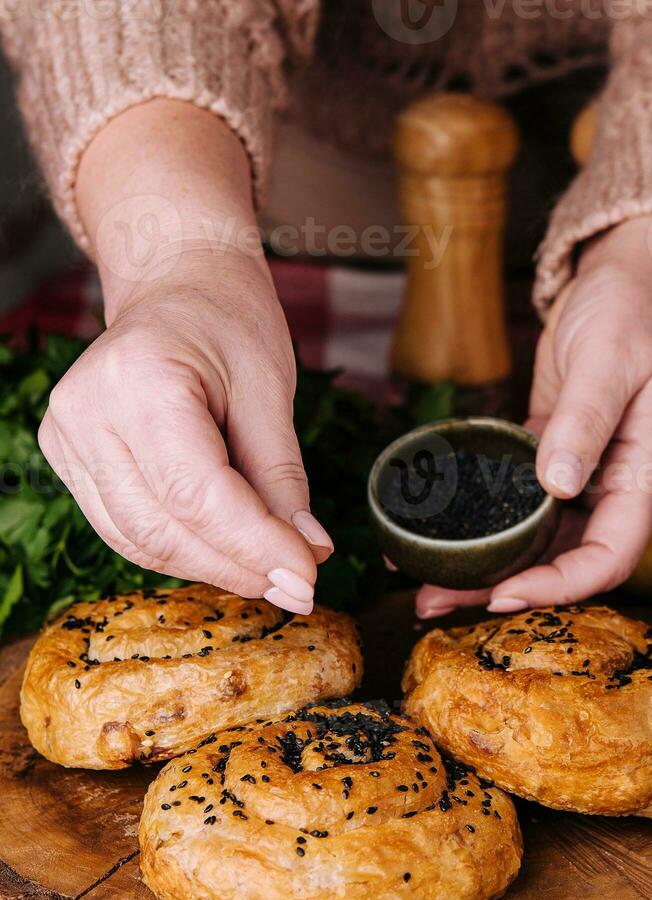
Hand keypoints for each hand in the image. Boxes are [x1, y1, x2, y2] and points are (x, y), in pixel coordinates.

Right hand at [39, 248, 330, 612]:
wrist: (176, 284)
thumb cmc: (227, 320)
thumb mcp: (270, 388)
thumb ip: (283, 476)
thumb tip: (308, 553)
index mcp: (139, 378)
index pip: (196, 492)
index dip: (254, 545)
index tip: (306, 577)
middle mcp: (85, 412)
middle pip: (163, 527)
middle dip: (237, 566)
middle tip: (300, 587)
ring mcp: (67, 438)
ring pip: (141, 541)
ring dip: (211, 567)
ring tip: (271, 575)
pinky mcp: (69, 458)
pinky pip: (126, 529)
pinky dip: (181, 551)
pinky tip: (228, 554)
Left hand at [416, 215, 651, 617]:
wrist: (624, 278)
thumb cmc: (632, 312)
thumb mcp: (609, 361)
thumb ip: (585, 421)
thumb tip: (559, 485)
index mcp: (638, 476)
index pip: (607, 557)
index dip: (559, 586)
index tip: (503, 593)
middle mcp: (606, 486)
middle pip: (557, 560)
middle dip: (500, 588)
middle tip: (434, 602)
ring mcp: (573, 473)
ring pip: (528, 538)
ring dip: (479, 564)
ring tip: (421, 582)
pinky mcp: (540, 454)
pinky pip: (508, 501)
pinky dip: (474, 520)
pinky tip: (433, 528)